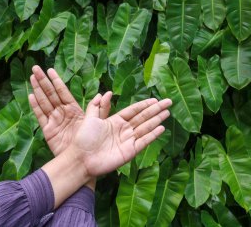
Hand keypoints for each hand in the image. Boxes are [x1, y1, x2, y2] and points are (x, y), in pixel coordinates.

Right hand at [28, 66, 111, 155]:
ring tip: (32, 77)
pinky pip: (41, 116)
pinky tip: (31, 96)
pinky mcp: (48, 131)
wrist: (83, 160)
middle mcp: (62, 113)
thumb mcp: (97, 123)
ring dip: (38, 89)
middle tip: (35, 68)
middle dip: (43, 81)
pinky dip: (36, 106)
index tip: (50, 69)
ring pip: (44, 102)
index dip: (56, 81)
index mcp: (74, 109)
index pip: (63, 92)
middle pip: (51, 94)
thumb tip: (106, 93)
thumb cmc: (91, 142)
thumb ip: (101, 109)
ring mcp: (54, 121)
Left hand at [41, 94, 171, 206]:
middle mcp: (123, 130)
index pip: (133, 111)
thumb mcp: (89, 119)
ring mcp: (127, 141)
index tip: (155, 99)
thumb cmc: (83, 139)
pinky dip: (153, 135)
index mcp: (115, 121)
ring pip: (145, 128)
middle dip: (155, 110)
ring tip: (167, 112)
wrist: (82, 158)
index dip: (144, 105)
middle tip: (168, 102)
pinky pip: (143, 141)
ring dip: (156, 120)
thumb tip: (102, 93)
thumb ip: (96, 106)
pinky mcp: (130, 151)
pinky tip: (161, 128)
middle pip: (143, 117)